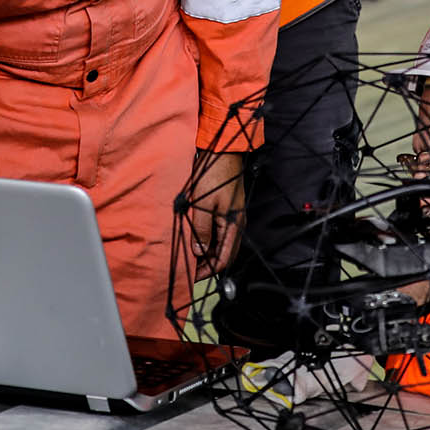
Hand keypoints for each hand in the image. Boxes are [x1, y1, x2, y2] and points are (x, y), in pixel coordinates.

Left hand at [189, 151, 245, 276]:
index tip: (196, 276)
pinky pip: (221, 232)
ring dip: (210, 253)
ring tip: (194, 258)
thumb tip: (200, 252)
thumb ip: (202, 231)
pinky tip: (200, 240)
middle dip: (210, 265)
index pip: (224, 258)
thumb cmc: (214, 176)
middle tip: (193, 271)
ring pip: (223, 244)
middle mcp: (236, 224)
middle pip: (226, 254)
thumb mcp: (203, 205)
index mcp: (234, 225)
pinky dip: (211, 241)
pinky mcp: (228, 210)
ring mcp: (233, 217)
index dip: (210, 270)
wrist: (222, 153)